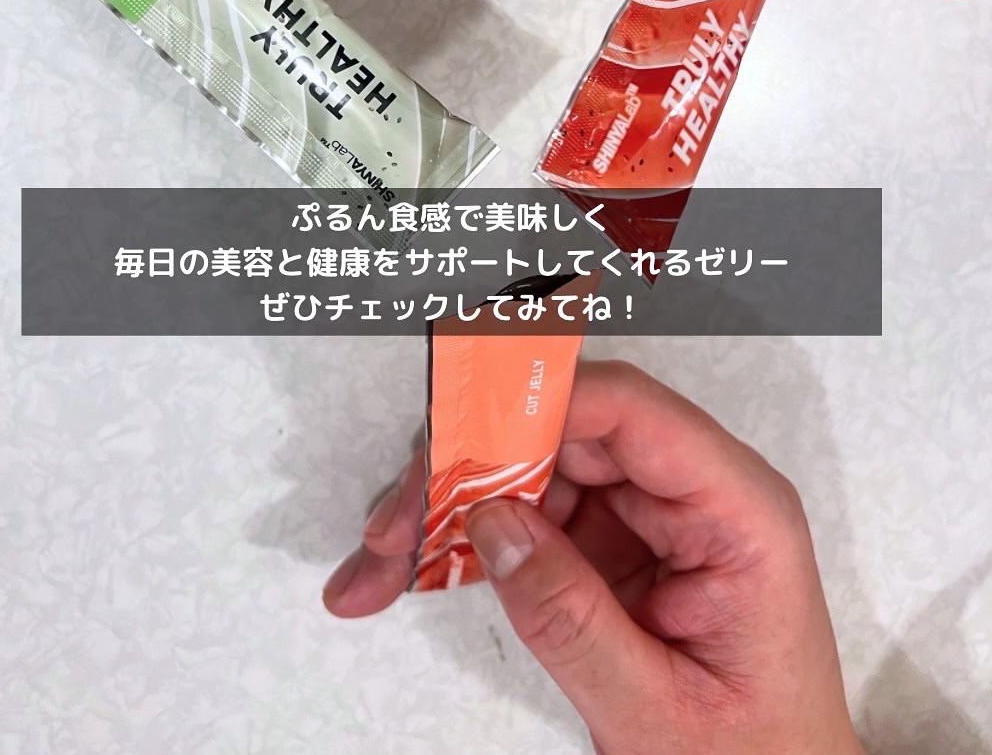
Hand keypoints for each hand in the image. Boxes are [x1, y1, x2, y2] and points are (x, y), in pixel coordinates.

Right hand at [325, 360, 862, 754]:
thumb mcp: (658, 711)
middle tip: (388, 532)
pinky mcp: (614, 538)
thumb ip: (572, 618)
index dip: (536, 404)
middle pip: (562, 431)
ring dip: (450, 506)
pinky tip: (414, 570)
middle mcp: (689, 488)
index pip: (630, 410)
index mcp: (735, 508)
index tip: (451, 438)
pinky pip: (530, 510)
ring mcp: (647, 510)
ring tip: (379, 567)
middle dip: (465, 468)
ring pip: (532, 465)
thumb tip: (489, 519)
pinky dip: (466, 538)